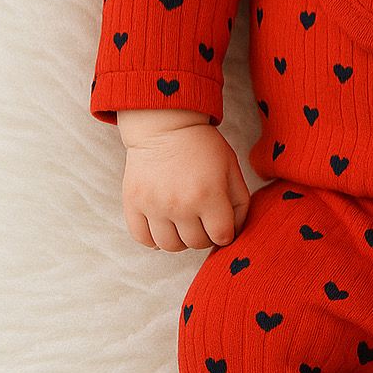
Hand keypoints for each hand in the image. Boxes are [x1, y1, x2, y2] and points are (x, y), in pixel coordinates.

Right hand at [121, 122, 251, 251]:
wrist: (165, 126)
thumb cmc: (202, 146)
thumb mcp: (231, 167)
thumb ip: (239, 201)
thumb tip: (234, 231)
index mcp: (208, 195)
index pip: (221, 236)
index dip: (225, 233)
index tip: (221, 224)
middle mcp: (180, 205)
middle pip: (196, 243)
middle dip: (205, 235)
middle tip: (203, 220)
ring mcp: (154, 206)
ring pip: (171, 246)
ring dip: (181, 240)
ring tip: (184, 223)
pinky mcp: (133, 204)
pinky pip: (143, 239)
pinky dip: (154, 239)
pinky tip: (164, 225)